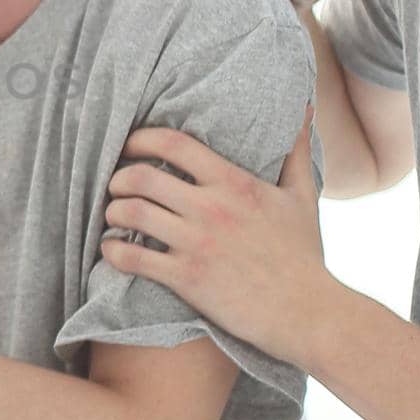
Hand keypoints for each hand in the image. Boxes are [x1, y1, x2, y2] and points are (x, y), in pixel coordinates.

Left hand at [100, 111, 332, 364]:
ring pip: (131, 213)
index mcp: (234, 183)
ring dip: (113, 211)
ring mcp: (197, 243)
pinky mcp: (187, 279)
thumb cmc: (303, 255)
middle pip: (142, 177)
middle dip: (119, 178)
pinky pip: (133, 258)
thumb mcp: (303, 196)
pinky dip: (113, 251)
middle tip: (116, 186)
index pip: (173, 143)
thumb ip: (295, 150)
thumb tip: (304, 107)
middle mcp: (211, 208)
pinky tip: (111, 250)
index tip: (130, 145)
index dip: (141, 138)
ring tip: (114, 215)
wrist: (308, 312)